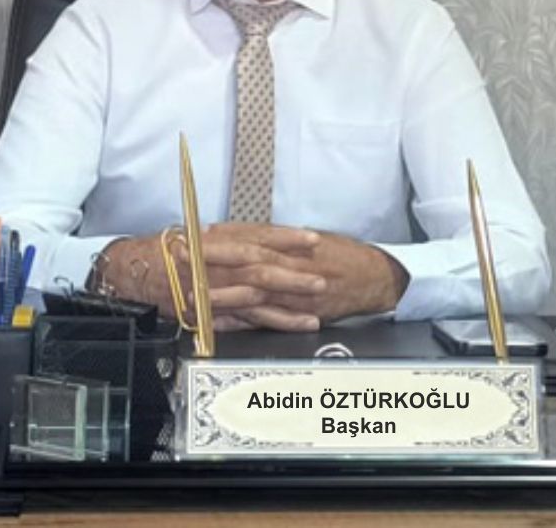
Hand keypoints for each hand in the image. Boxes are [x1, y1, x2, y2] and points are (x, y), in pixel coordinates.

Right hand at [84, 223, 324, 325]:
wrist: (130, 273)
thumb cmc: (165, 252)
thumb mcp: (198, 234)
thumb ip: (230, 239)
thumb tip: (265, 238)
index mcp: (213, 239)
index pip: (256, 236)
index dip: (286, 238)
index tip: (312, 239)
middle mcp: (212, 263)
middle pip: (260, 267)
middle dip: (293, 275)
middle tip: (321, 279)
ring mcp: (209, 291)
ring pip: (253, 297)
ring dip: (286, 305)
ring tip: (314, 311)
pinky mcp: (205, 313)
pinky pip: (239, 320)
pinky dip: (264, 322)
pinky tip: (286, 325)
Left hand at [200, 225, 406, 330]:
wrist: (374, 277)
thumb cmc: (342, 255)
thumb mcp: (307, 239)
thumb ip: (271, 238)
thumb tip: (232, 232)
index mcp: (290, 245)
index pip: (248, 237)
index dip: (219, 236)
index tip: (191, 233)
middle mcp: (291, 266)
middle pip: (244, 262)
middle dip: (211, 261)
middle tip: (182, 258)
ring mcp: (294, 293)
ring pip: (252, 293)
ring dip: (220, 294)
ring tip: (192, 295)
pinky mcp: (300, 315)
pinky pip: (266, 320)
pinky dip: (242, 322)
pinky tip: (219, 324)